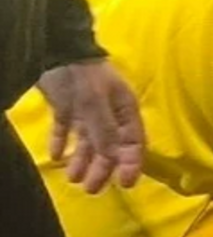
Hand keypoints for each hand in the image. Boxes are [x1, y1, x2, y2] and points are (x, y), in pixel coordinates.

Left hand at [38, 60, 145, 193]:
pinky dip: (61, 143)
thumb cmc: (84, 75)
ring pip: (88, 141)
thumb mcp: (95, 103)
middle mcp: (109, 113)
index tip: (127, 184)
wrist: (58, 48)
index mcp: (124, 110)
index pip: (133, 142)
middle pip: (109, 146)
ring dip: (82, 160)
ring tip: (73, 178)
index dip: (131, 163)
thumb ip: (104, 131)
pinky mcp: (66, 106)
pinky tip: (56, 156)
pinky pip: (65, 129)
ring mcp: (87, 110)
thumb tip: (113, 159)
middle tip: (91, 189)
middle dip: (102, 168)